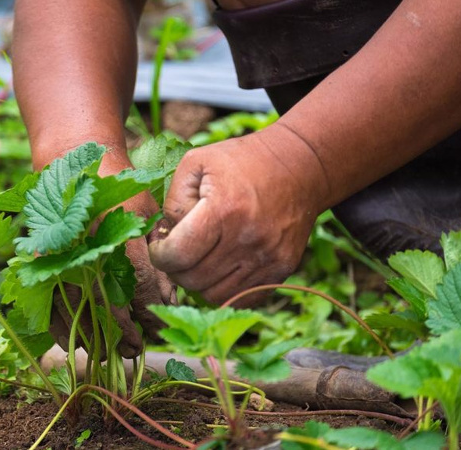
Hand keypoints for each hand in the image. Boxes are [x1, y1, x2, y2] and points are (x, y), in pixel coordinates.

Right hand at [49, 191, 175, 358]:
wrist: (69, 159)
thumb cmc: (116, 185)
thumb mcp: (146, 211)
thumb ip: (158, 254)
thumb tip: (168, 299)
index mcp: (117, 227)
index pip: (139, 282)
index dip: (150, 312)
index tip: (157, 328)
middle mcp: (85, 243)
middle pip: (106, 302)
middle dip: (123, 333)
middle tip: (136, 349)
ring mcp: (58, 252)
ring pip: (75, 308)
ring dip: (94, 337)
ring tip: (111, 354)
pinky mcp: (38, 259)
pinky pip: (47, 302)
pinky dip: (60, 328)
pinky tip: (74, 343)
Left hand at [149, 126, 326, 304]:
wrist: (300, 166)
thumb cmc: (241, 161)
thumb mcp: (196, 163)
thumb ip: (173, 200)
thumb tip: (167, 236)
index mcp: (224, 210)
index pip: (178, 255)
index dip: (159, 255)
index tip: (159, 246)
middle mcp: (248, 238)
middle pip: (193, 279)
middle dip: (176, 269)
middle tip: (177, 252)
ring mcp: (268, 257)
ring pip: (214, 295)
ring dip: (198, 282)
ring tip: (197, 259)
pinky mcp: (282, 269)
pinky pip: (241, 297)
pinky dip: (224, 289)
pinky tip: (219, 267)